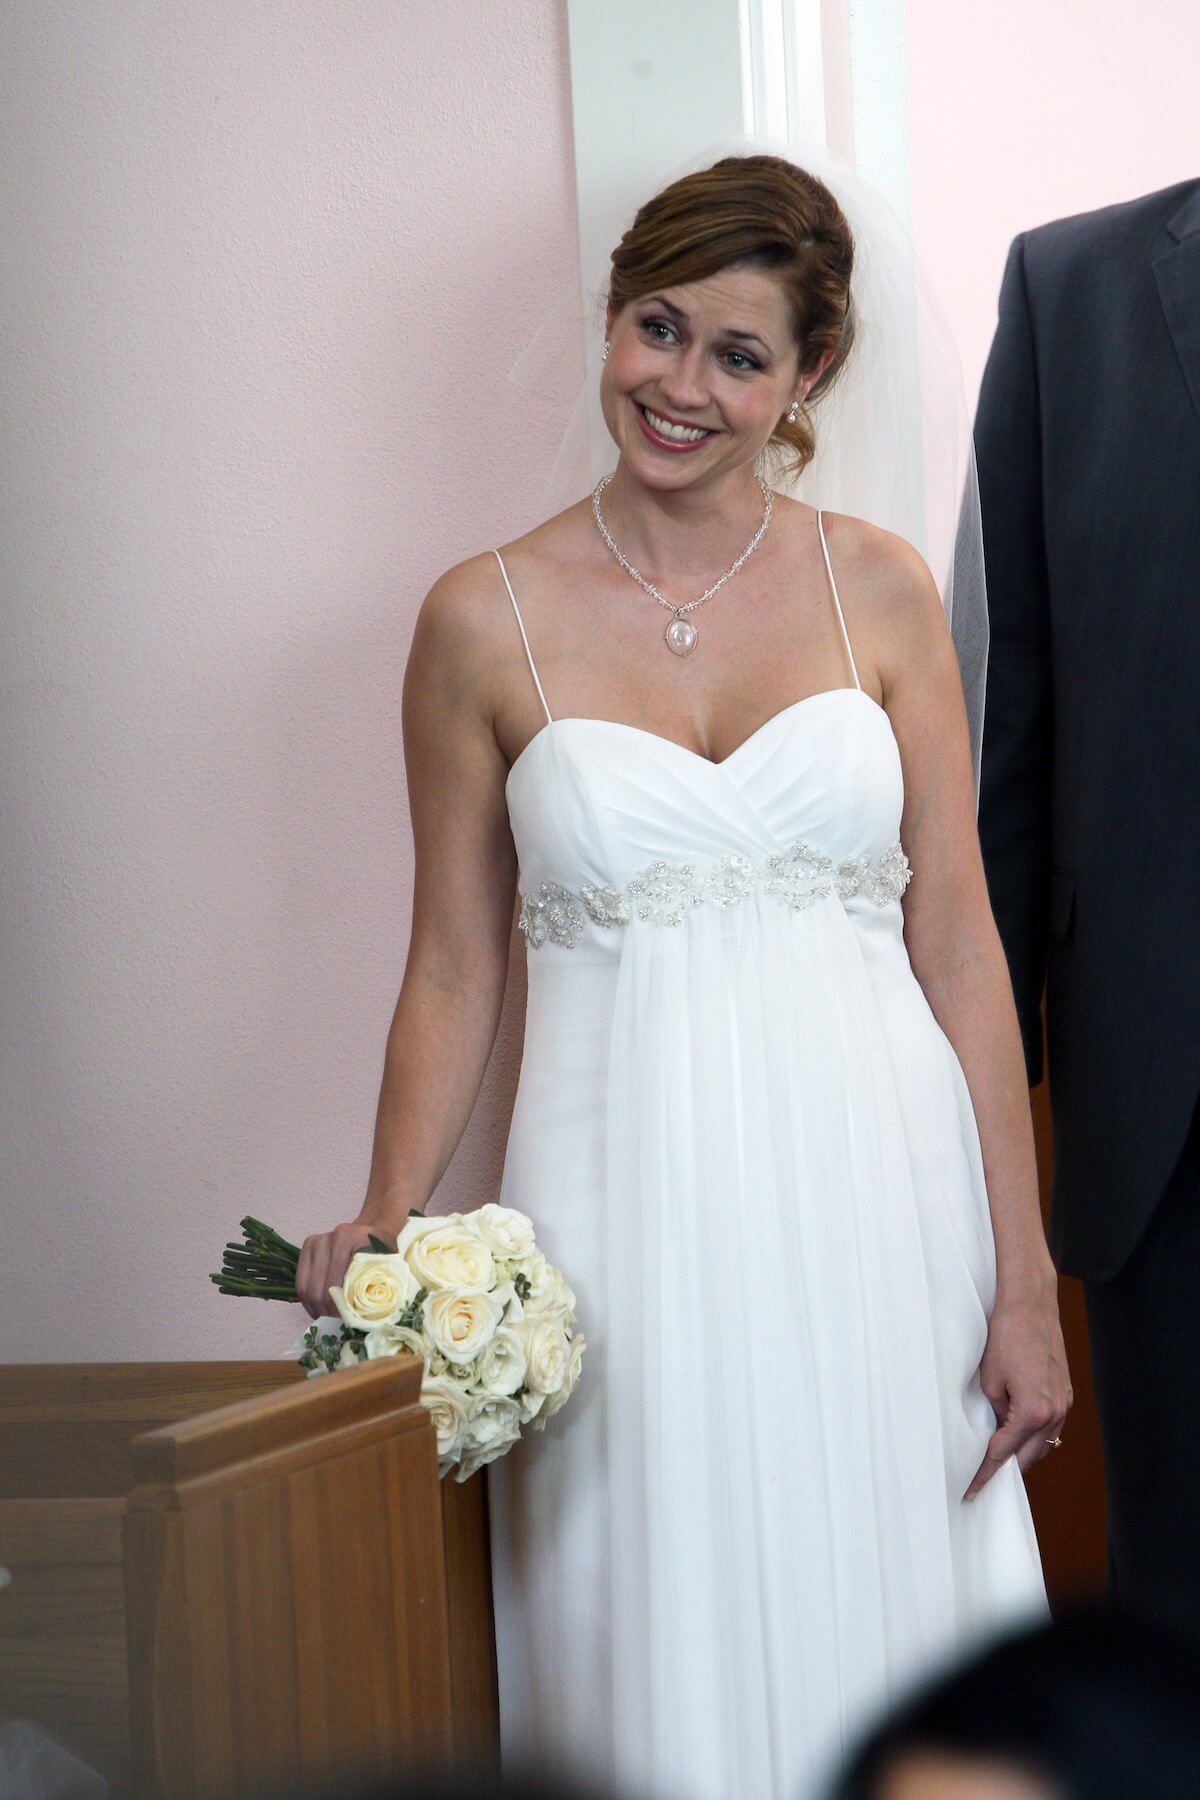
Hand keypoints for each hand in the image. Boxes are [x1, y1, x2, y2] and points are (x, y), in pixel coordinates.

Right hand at [295, 1217, 398, 1319]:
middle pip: (320, 1287)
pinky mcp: (307, 1246)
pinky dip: (307, 1299)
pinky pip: (301, 1281)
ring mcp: (316, 1241)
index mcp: (351, 1239)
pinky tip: (317, 1309)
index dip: (339, 1307)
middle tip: (335, 1322)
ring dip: (315, 1307)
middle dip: (326, 1311)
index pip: (337, 1283)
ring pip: (306, 1286)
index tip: (346, 1320)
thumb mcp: (388, 1264)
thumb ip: (379, 1285)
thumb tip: (365, 1319)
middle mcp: (330, 1237)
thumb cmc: (383, 1250)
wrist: (372, 1228)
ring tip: (326, 1318)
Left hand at [963, 1283, 1072, 1499]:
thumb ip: (994, 1413)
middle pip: (1027, 1457)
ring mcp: (1064, 1403)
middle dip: (1004, 1471)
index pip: (1003, 1454)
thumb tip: (996, 1430)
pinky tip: (1017, 1438)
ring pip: (1042, 1445)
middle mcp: (1054, 1413)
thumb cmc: (1005, 1335)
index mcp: (1034, 1412)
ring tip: (997, 1465)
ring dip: (1021, 1456)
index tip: (970, 1490)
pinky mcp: (1065, 1392)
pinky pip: (1050, 1427)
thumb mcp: (989, 1380)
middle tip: (981, 1482)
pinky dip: (1033, 1438)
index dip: (984, 1473)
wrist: (1030, 1303)